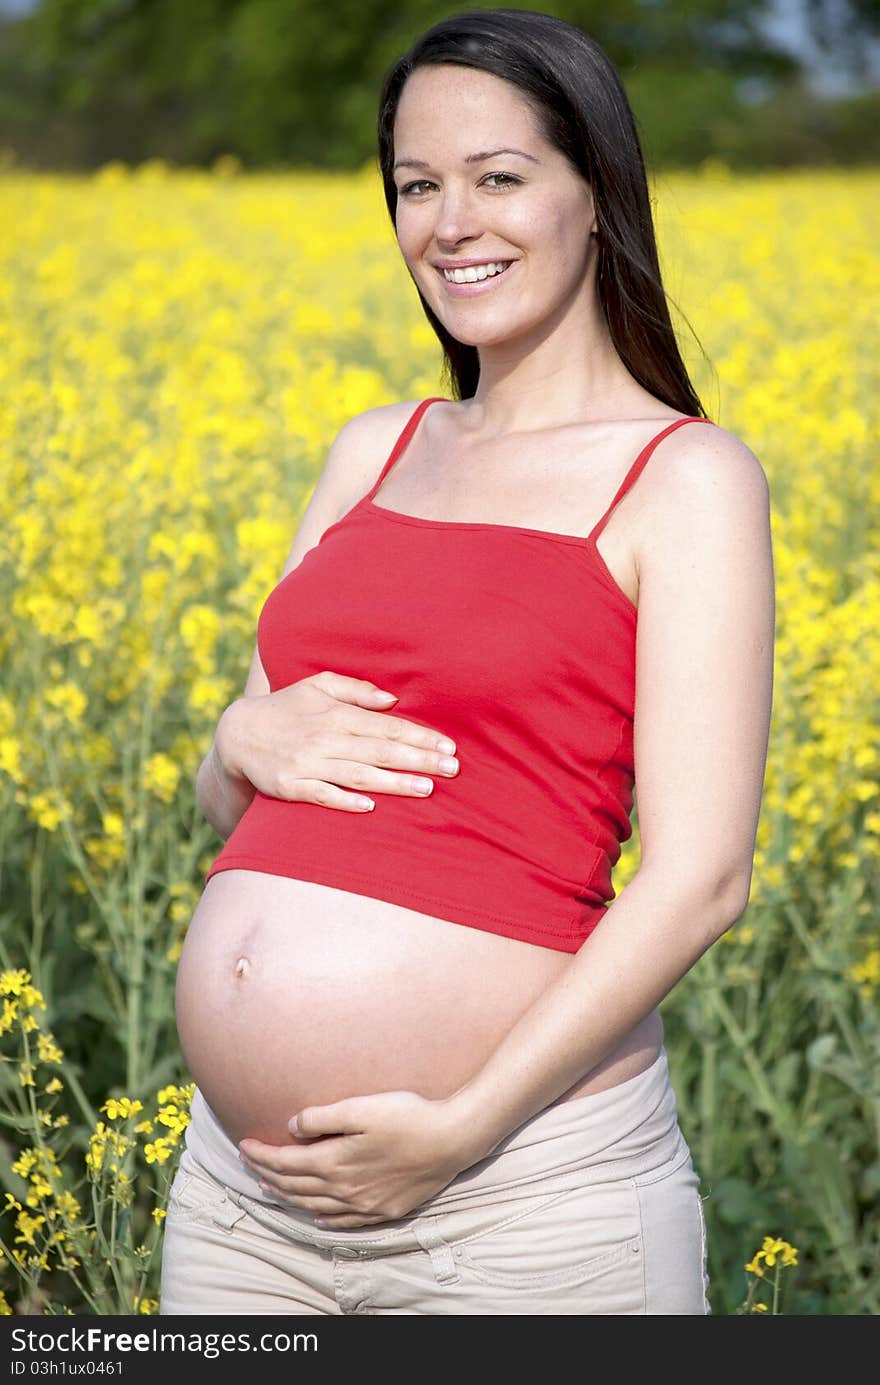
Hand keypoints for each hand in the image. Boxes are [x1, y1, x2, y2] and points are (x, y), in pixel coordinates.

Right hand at [216, 670, 459, 812]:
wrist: (238, 734)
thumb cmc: (287, 708)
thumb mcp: (317, 685)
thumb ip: (355, 690)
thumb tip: (392, 699)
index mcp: (335, 714)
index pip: (386, 727)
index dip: (419, 736)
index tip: (448, 746)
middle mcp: (324, 739)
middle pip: (379, 751)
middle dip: (418, 760)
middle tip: (453, 769)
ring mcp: (307, 765)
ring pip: (357, 775)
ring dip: (393, 783)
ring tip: (427, 789)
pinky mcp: (290, 787)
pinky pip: (321, 795)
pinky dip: (344, 800)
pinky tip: (370, 806)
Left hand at [237, 1090, 475, 1228]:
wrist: (452, 1140)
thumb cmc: (409, 1116)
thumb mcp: (362, 1107)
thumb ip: (323, 1117)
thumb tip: (291, 1127)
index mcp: (335, 1161)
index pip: (286, 1162)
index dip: (262, 1154)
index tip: (243, 1143)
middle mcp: (344, 1189)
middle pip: (295, 1185)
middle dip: (268, 1173)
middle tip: (249, 1163)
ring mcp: (364, 1204)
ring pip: (314, 1204)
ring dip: (288, 1196)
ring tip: (270, 1186)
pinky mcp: (384, 1210)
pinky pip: (344, 1221)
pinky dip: (324, 1218)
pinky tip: (317, 1216)